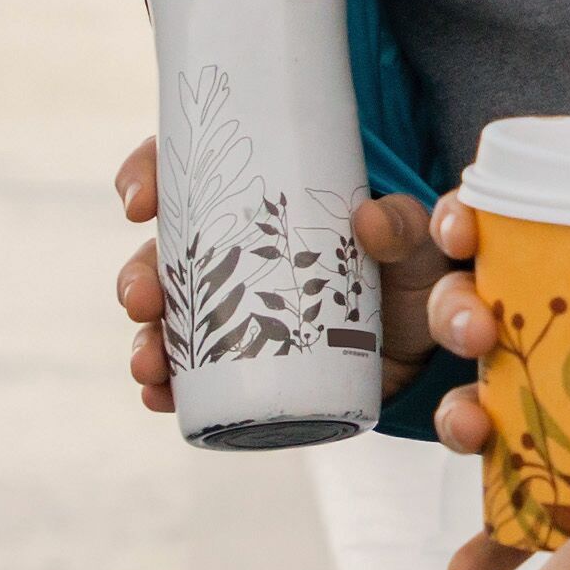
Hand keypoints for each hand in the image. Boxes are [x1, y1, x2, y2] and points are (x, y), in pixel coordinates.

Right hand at [111, 137, 436, 419]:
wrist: (432, 349)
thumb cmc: (415, 272)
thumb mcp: (416, 238)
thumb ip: (402, 223)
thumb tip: (366, 219)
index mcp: (260, 199)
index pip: (189, 171)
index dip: (149, 175)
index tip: (138, 203)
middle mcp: (234, 251)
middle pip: (163, 251)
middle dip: (137, 275)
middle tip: (140, 300)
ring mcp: (236, 310)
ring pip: (169, 316)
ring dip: (146, 340)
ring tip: (148, 365)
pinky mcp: (246, 364)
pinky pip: (191, 373)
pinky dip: (168, 386)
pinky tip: (160, 397)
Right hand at [427, 203, 569, 569]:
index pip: (502, 234)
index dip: (462, 224)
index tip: (462, 229)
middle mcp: (554, 343)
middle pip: (472, 318)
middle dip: (453, 317)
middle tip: (480, 332)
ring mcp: (555, 418)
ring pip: (479, 412)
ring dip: (460, 420)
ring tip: (476, 432)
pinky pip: (515, 517)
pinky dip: (488, 543)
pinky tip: (471, 566)